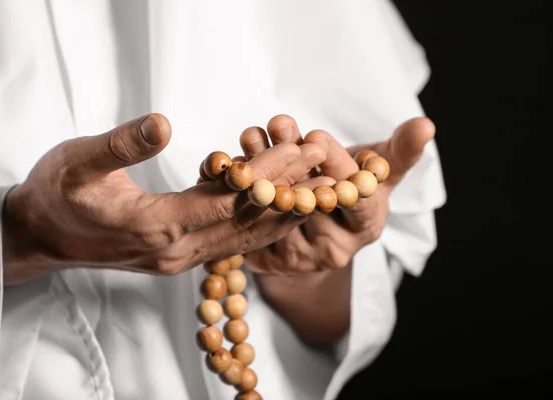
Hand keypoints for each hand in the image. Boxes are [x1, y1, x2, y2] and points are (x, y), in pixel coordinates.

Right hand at [2, 114, 325, 284]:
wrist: (39, 236)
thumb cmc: (55, 194)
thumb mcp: (78, 161)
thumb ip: (121, 145)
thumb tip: (163, 121)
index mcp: (155, 226)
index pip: (227, 198)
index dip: (269, 174)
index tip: (303, 148)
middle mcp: (177, 250)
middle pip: (246, 218)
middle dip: (290, 190)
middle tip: (327, 162)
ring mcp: (180, 258)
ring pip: (244, 235)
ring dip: (284, 209)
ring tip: (320, 184)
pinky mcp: (180, 256)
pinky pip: (230, 240)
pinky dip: (261, 221)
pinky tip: (284, 206)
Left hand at [240, 114, 435, 274]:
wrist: (318, 227)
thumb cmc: (351, 188)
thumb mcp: (378, 170)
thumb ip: (400, 150)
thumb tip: (426, 125)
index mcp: (368, 226)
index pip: (358, 199)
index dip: (338, 167)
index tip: (318, 134)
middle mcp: (338, 248)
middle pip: (313, 203)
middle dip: (294, 159)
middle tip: (278, 126)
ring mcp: (302, 258)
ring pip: (278, 210)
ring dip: (262, 170)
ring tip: (251, 136)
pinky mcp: (271, 261)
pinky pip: (252, 223)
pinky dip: (243, 191)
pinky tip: (233, 164)